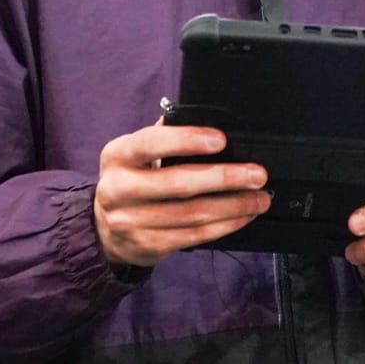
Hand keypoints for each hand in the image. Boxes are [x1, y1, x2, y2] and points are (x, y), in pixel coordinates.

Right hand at [93, 122, 271, 268]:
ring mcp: (130, 221)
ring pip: (191, 215)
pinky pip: (193, 236)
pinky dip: (224, 226)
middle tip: (257, 174)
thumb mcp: (137, 154)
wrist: (104, 227)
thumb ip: (165, 136)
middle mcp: (118, 189)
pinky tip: (243, 216)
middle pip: (178, 184)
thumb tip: (206, 119)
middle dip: (224, 178)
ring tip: (260, 198)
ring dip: (233, 206)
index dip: (186, 140)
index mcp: (118, 155)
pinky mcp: (146, 246)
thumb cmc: (134, 178)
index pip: (151, 143)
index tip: (221, 139)